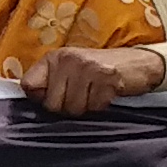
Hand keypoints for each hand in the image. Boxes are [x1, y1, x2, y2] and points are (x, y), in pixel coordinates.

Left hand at [18, 42, 166, 115]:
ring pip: (73, 109)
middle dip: (66, 108)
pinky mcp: (107, 78)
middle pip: (52, 104)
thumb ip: (49, 82)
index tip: (54, 96)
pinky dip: (101, 107)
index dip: (40, 98)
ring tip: (94, 94)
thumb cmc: (98, 71)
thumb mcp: (69, 70)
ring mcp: (88, 68)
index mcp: (54, 57)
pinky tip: (106, 94)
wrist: (138, 63)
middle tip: (82, 96)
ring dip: (86, 108)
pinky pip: (94, 108)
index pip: (28, 85)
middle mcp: (68, 59)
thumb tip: (29, 98)